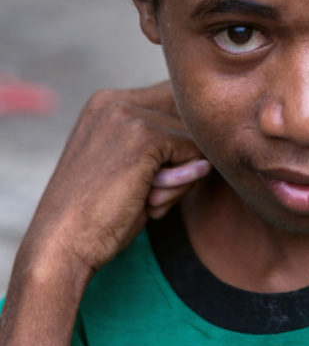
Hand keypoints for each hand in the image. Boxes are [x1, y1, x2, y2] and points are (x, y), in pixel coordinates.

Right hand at [18, 82, 210, 280]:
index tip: (156, 177)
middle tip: (155, 192)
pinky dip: (183, 183)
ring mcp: (129, 113)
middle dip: (184, 155)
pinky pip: (195, 152)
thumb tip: (210, 140)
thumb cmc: (97, 217)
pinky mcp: (144, 135)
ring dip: (184, 175)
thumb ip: (161, 144)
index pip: (172, 102)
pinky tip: (150, 201)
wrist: (61, 247)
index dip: (179, 141)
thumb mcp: (125, 168)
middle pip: (187, 115)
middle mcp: (115, 99)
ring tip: (148, 199)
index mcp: (106, 103)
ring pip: (195, 136)